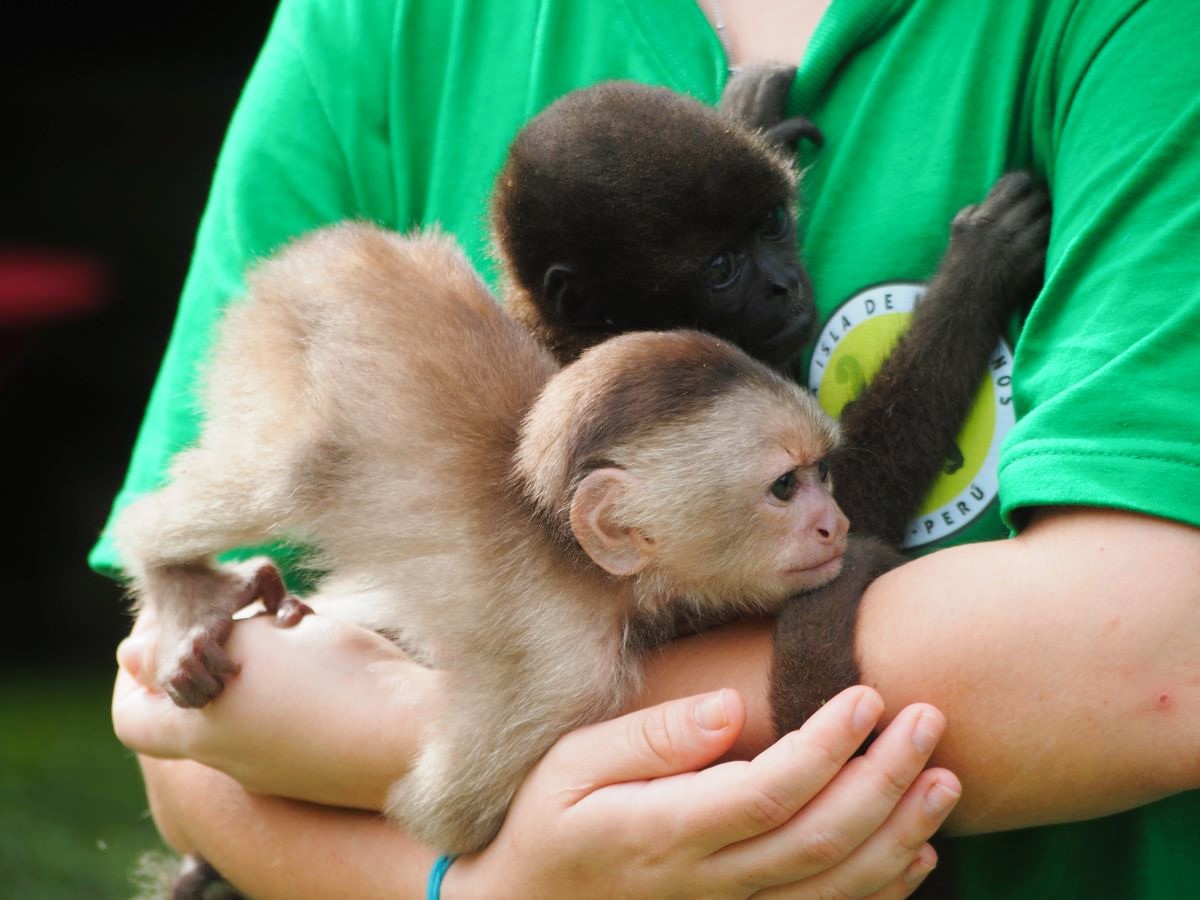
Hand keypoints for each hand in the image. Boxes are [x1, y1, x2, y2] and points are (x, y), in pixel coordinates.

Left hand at [113, 608, 440, 808]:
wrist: (416, 733)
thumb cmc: (328, 688)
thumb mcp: (248, 649)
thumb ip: (184, 645)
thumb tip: (128, 652)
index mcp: (206, 737)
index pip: (135, 717)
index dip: (135, 673)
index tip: (162, 626)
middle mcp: (239, 755)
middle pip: (199, 694)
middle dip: (211, 640)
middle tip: (232, 601)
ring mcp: (287, 756)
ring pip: (252, 688)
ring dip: (259, 645)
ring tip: (283, 610)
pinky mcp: (328, 744)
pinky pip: (294, 699)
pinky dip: (297, 661)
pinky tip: (318, 631)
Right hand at [450, 687, 958, 898]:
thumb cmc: (547, 825)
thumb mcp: (571, 767)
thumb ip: (651, 739)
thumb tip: (730, 708)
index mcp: (663, 833)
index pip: (768, 793)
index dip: (827, 747)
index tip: (865, 694)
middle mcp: (707, 885)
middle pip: (820, 840)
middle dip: (885, 778)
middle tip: (929, 719)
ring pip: (837, 889)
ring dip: (899, 834)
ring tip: (945, 778)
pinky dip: (881, 891)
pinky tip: (916, 850)